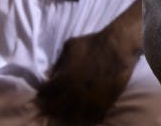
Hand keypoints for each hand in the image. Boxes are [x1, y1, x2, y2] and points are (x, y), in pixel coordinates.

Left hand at [35, 0, 142, 123]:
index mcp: (63, 78)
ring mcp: (89, 101)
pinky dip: (85, 118)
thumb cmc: (94, 43)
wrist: (118, 47)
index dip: (42, 94)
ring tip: (65, 112)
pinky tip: (83, 114)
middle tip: (49, 107)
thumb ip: (58, 61)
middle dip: (49, 108)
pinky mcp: (103, 104)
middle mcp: (74, 93)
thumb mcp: (70, 45)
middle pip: (54, 109)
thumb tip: (50, 73)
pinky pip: (90, 119)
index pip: (45, 93)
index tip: (42, 94)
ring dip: (66, 116)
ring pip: (71, 118)